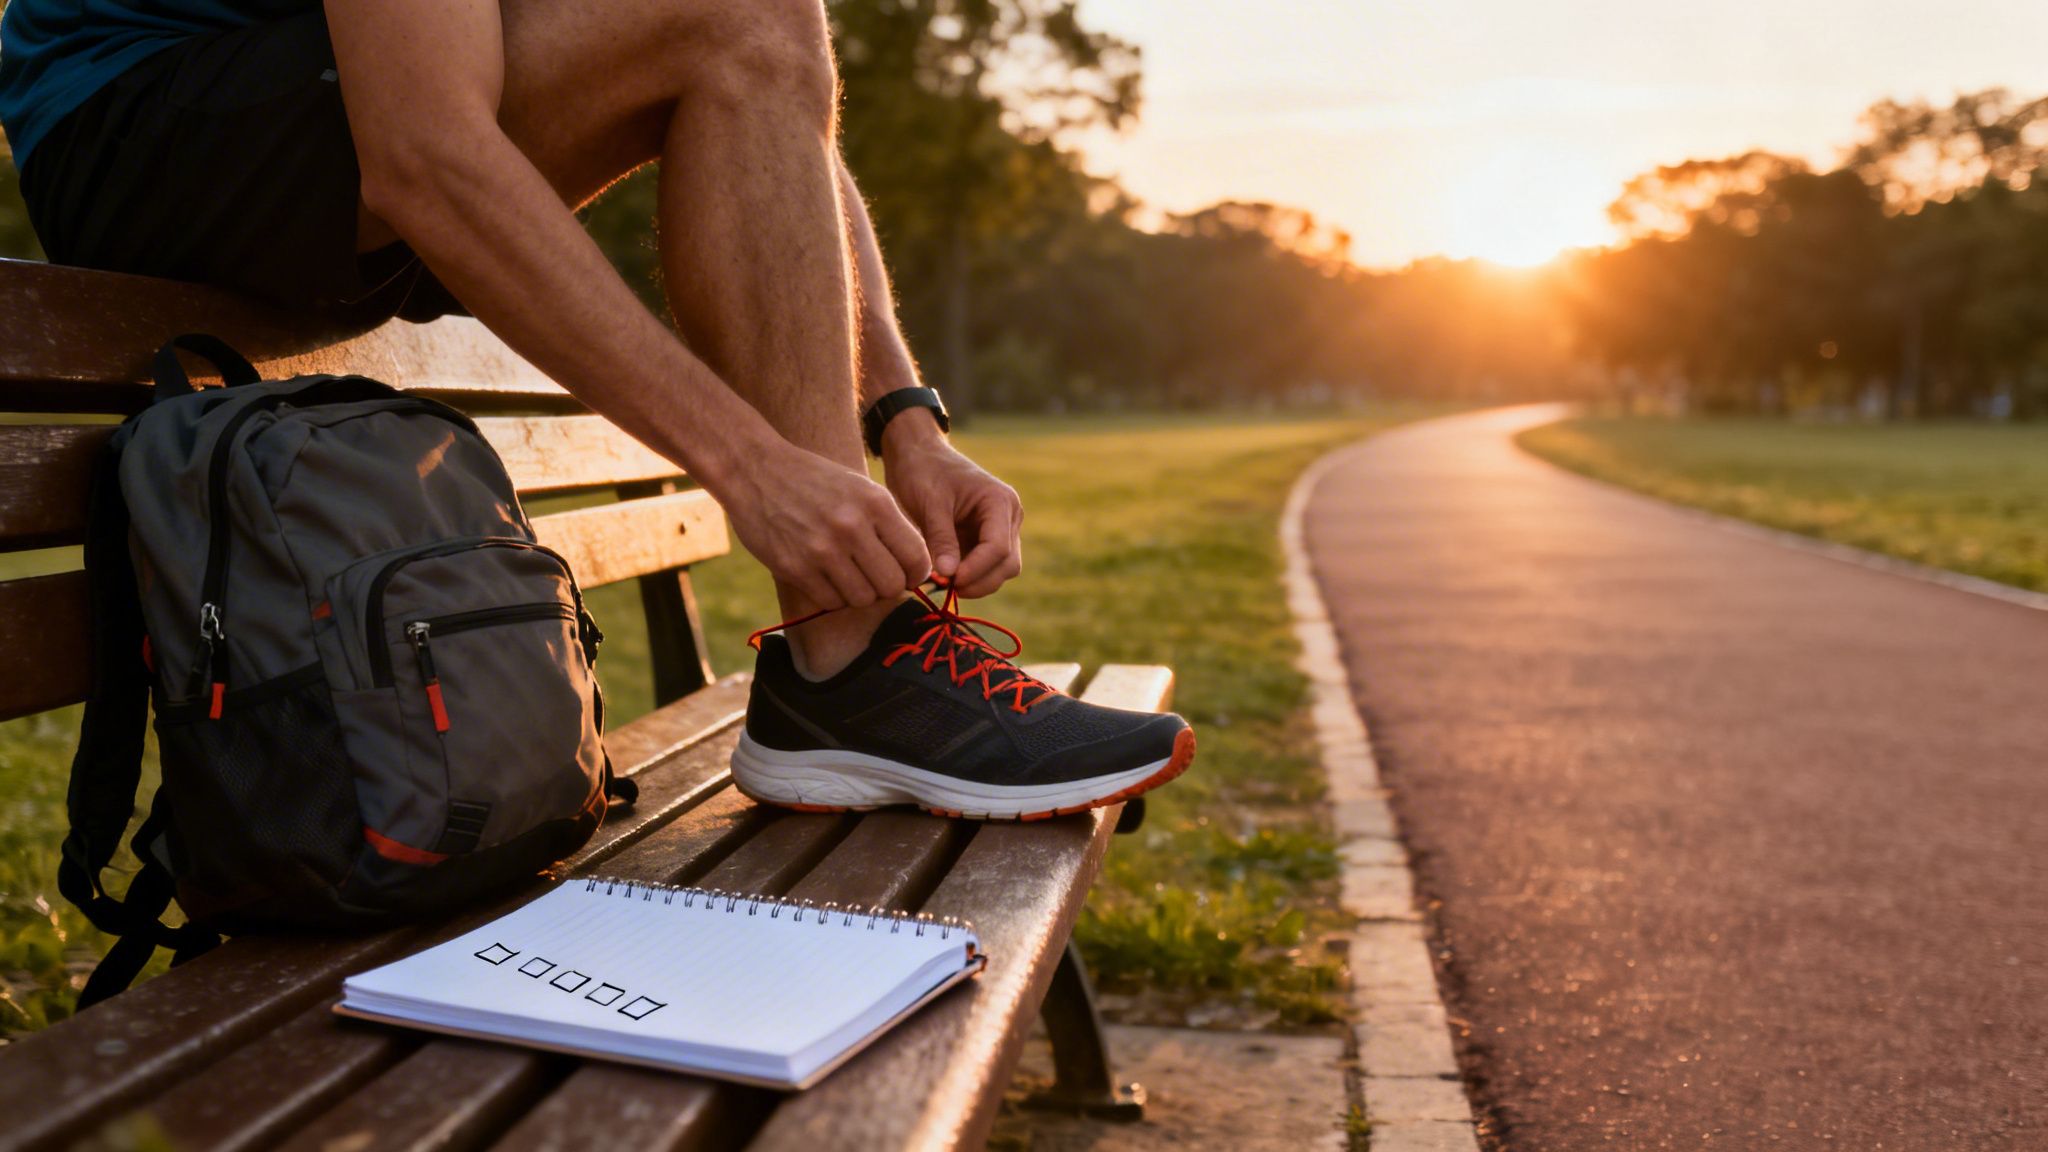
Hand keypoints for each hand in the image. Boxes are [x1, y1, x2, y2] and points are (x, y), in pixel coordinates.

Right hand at [720, 440, 929, 610]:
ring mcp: (822, 550)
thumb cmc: (814, 480)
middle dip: (888, 588)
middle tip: (875, 579)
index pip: (916, 558)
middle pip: (891, 586)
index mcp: (876, 503)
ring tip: (848, 575)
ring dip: (859, 594)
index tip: (906, 575)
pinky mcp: (795, 567)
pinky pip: (831, 602)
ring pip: (862, 599)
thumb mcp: (860, 489)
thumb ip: (888, 524)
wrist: (755, 470)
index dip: (915, 574)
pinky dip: (832, 596)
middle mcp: (852, 527)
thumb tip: (915, 568)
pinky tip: (825, 577)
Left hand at [883, 428, 1023, 598]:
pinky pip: (984, 567)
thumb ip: (940, 538)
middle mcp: (1007, 517)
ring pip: (1000, 570)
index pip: (999, 548)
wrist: (917, 455)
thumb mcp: (929, 503)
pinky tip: (943, 576)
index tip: (950, 581)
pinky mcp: (984, 539)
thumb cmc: (923, 471)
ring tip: (942, 582)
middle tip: (945, 588)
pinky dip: (968, 577)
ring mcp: (999, 529)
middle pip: (1007, 565)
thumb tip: (949, 575)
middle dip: (979, 581)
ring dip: (975, 582)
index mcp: (1000, 502)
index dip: (976, 570)